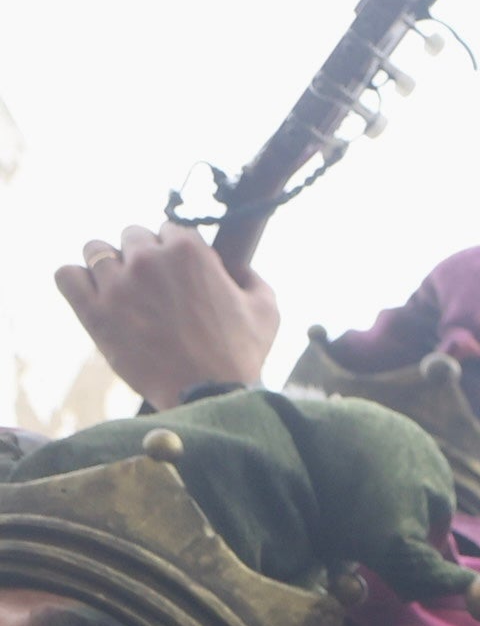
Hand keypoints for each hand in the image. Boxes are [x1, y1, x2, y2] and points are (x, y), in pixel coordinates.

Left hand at [55, 224, 278, 409]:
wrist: (210, 396)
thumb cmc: (240, 355)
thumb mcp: (266, 311)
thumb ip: (252, 278)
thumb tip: (236, 268)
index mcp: (188, 251)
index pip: (170, 229)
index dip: (177, 252)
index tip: (181, 275)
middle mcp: (147, 259)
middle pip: (131, 236)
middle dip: (144, 256)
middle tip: (155, 288)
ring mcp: (117, 283)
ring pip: (96, 250)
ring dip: (108, 264)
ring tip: (122, 290)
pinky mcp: (94, 311)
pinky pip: (67, 275)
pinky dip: (77, 281)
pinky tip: (94, 296)